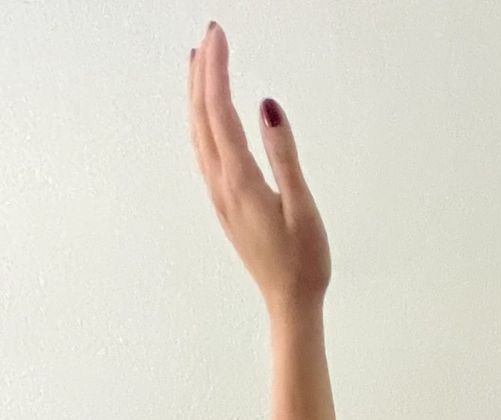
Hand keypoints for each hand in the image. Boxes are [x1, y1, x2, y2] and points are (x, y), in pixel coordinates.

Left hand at [187, 22, 331, 315]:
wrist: (290, 304)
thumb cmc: (304, 261)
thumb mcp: (302, 206)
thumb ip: (284, 154)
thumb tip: (266, 106)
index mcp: (241, 181)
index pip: (220, 111)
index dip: (217, 69)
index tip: (218, 34)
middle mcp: (221, 185)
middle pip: (202, 116)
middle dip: (203, 72)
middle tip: (210, 35)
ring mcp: (219, 195)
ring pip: (197, 132)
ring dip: (196, 94)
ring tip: (199, 61)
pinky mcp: (224, 203)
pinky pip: (203, 150)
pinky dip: (200, 120)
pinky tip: (205, 113)